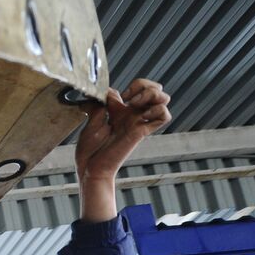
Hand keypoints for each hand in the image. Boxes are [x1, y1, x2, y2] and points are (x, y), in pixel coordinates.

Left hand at [75, 78, 171, 221]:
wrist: (90, 167)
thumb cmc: (90, 151)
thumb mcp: (90, 123)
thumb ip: (98, 106)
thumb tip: (100, 93)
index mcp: (121, 111)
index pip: (140, 87)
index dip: (132, 86)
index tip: (115, 96)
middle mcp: (133, 115)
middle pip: (156, 89)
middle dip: (146, 86)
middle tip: (129, 99)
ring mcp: (139, 122)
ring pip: (164, 98)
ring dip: (153, 95)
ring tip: (135, 105)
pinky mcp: (141, 132)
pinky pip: (164, 116)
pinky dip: (158, 110)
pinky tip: (143, 115)